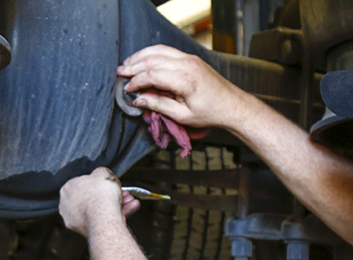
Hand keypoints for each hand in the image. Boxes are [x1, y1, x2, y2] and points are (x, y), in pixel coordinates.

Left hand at [59, 167, 140, 236]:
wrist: (104, 218)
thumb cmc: (100, 196)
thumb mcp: (103, 173)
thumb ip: (100, 172)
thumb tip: (101, 174)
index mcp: (68, 188)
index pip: (85, 184)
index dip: (100, 184)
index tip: (109, 185)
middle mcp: (68, 205)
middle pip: (93, 198)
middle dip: (111, 195)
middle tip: (122, 193)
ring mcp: (75, 220)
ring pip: (100, 209)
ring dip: (117, 204)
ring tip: (130, 201)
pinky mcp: (86, 230)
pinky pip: (103, 220)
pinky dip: (116, 215)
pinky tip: (129, 209)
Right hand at [118, 45, 254, 129]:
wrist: (232, 105)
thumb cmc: (211, 113)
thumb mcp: (183, 116)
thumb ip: (159, 106)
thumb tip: (139, 100)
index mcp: (185, 80)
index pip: (152, 75)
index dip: (137, 82)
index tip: (128, 90)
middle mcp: (187, 65)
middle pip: (152, 60)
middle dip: (133, 67)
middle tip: (120, 74)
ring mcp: (189, 58)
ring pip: (158, 51)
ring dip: (140, 56)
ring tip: (127, 64)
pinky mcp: (191, 58)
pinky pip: (167, 50)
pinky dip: (152, 53)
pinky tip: (143, 58)